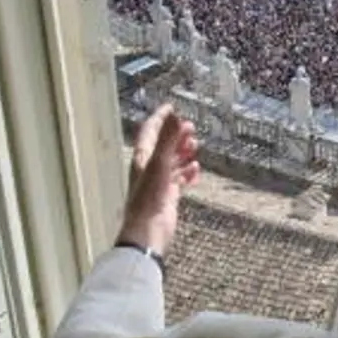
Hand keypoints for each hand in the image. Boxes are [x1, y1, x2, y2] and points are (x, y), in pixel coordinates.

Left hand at [117, 105, 199, 257]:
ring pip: (172, 161)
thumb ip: (168, 138)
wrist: (148, 230)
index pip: (149, 131)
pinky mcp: (169, 196)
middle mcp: (149, 168)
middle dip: (176, 134)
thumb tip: (175, 115)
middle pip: (163, 145)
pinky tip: (196, 170)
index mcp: (142, 158)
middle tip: (191, 127)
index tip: (171, 107)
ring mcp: (159, 183)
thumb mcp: (160, 163)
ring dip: (183, 152)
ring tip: (195, 146)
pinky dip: (188, 172)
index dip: (160, 118)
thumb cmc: (149, 197)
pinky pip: (180, 179)